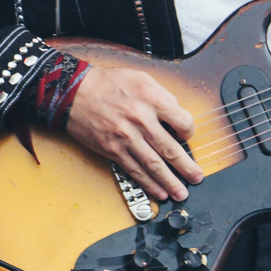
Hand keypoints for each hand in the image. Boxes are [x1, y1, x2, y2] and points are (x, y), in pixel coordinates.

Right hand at [62, 66, 204, 202]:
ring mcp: (127, 138)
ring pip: (155, 165)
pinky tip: (159, 191)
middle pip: (171, 149)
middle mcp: (142, 120)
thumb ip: (161, 94)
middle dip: (187, 167)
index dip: (188, 132)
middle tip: (197, 177)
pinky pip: (135, 170)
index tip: (186, 136)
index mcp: (152, 100)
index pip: (183, 122)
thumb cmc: (107, 83)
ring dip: (171, 182)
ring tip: (182, 192)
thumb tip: (175, 111)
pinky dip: (148, 184)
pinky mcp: (113, 150)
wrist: (74, 92)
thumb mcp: (140, 77)